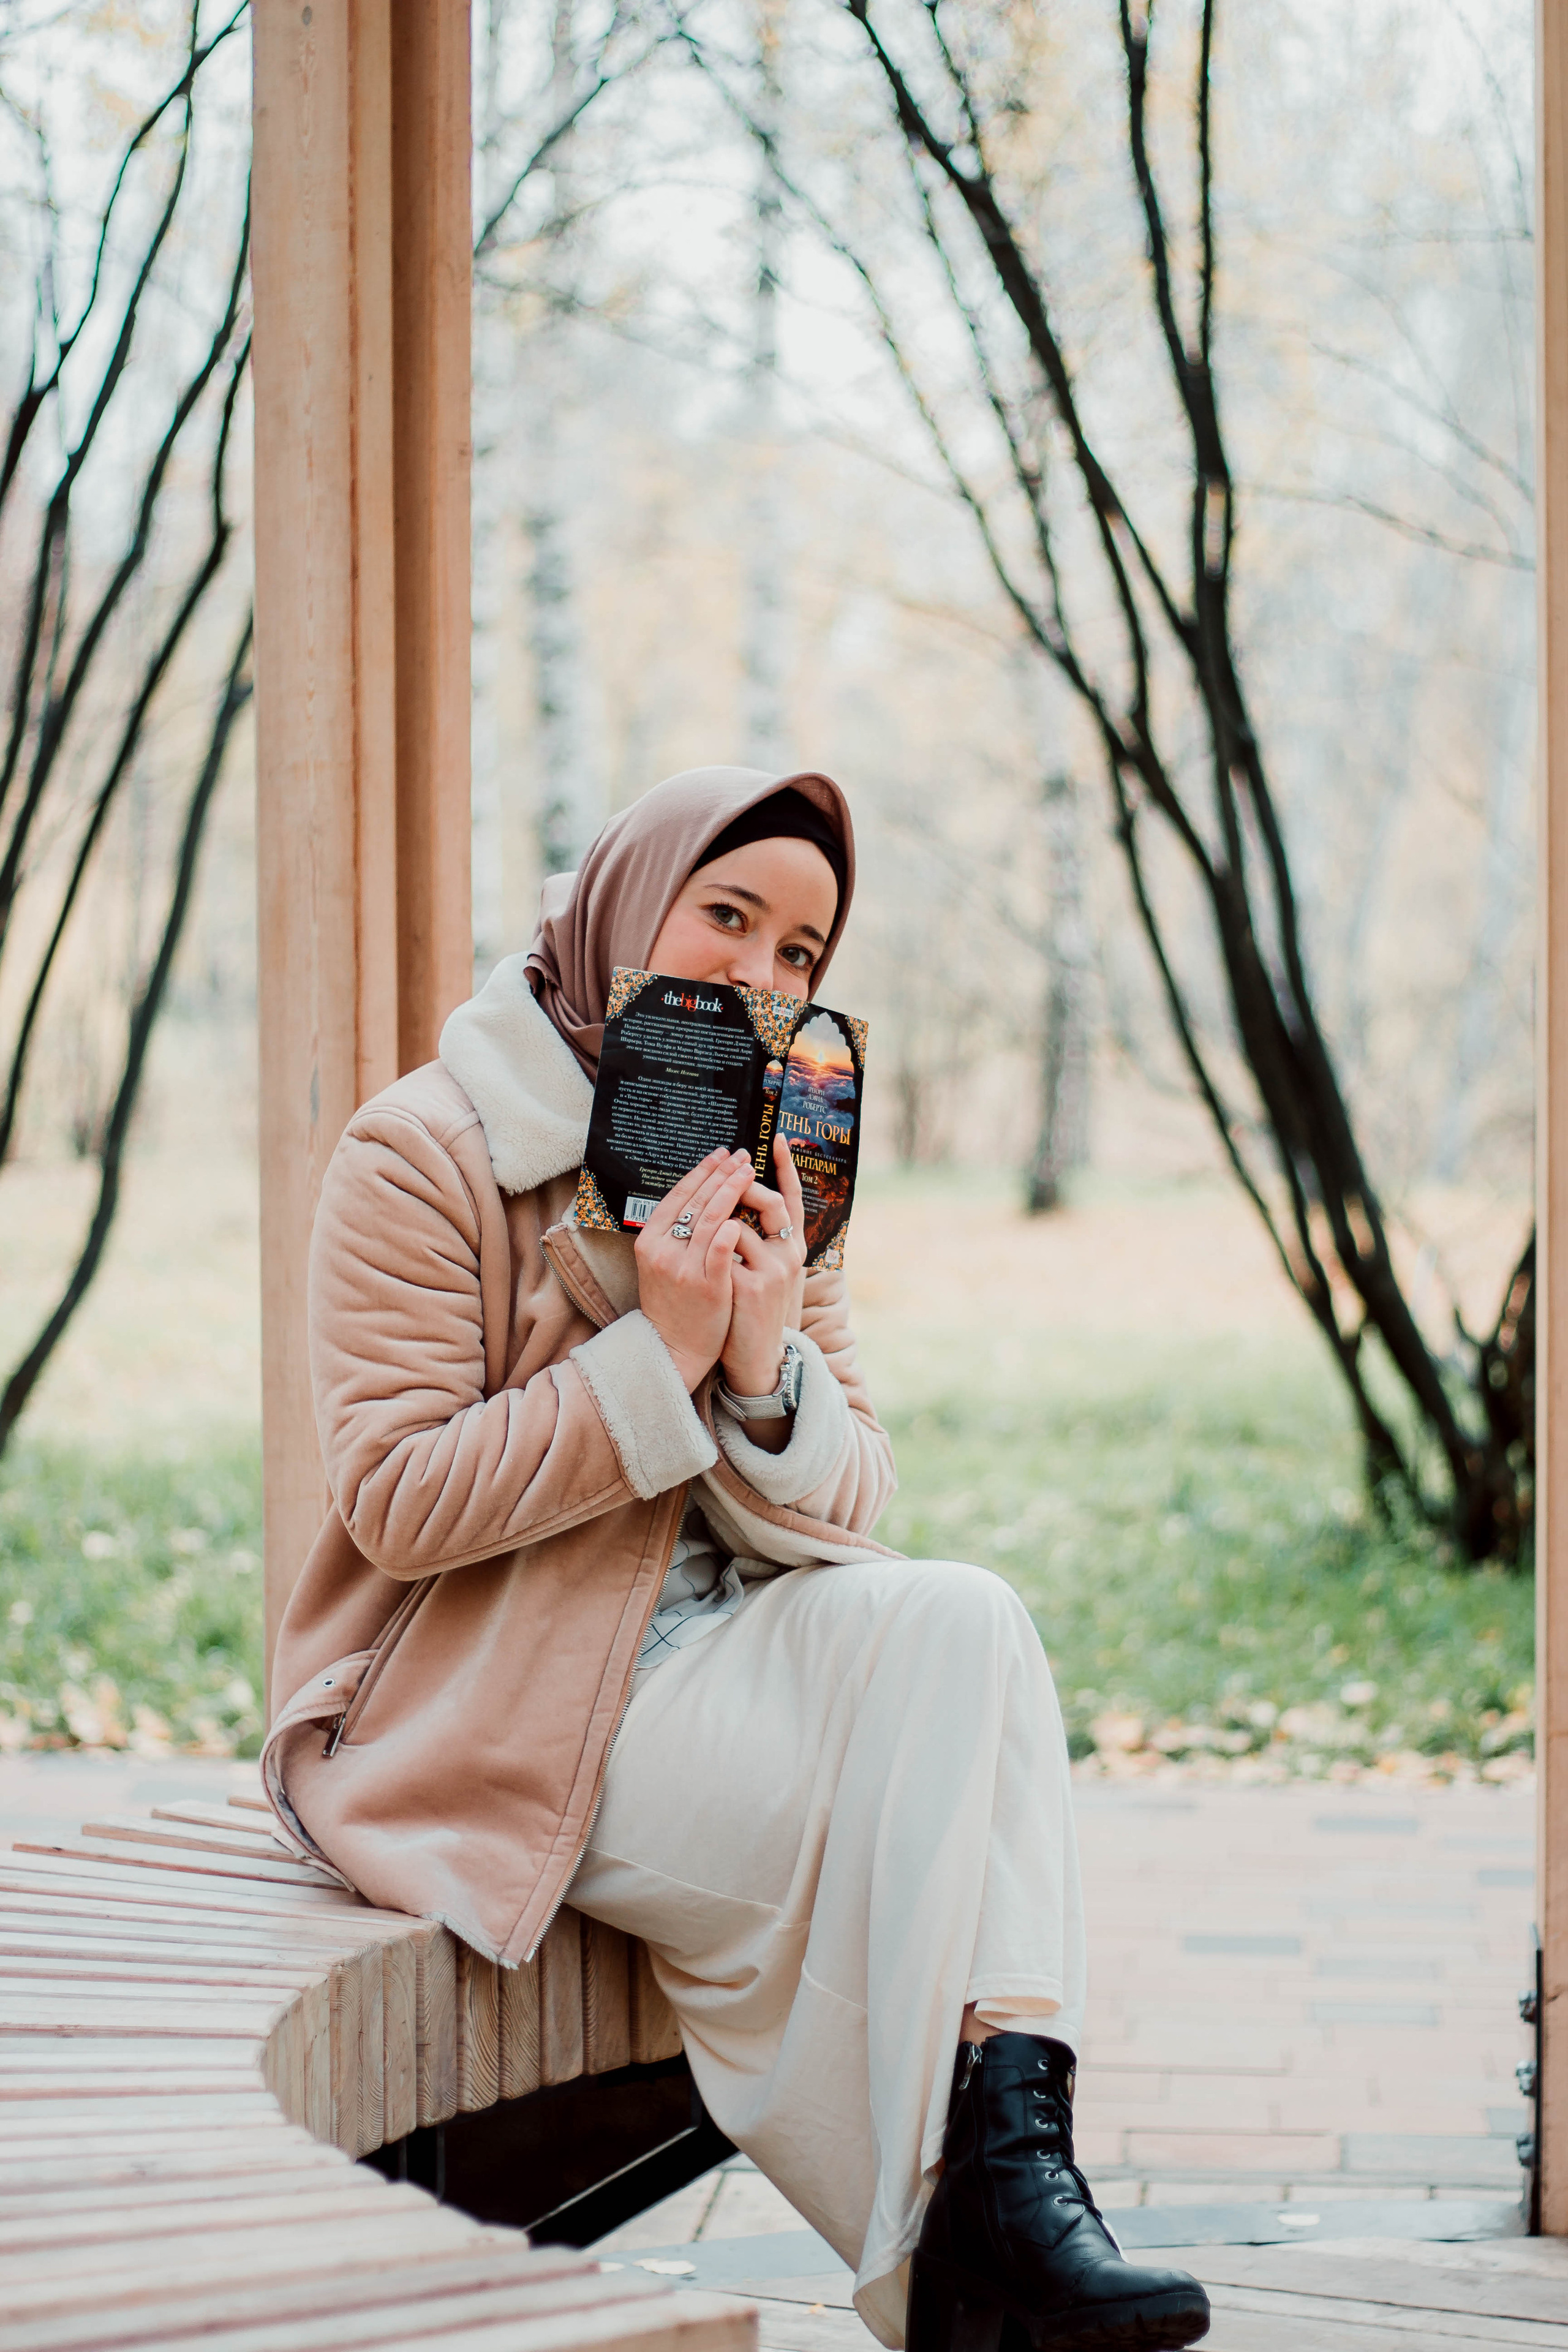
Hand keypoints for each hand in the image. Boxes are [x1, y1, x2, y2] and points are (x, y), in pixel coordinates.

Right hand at [635, 1149, 754, 1390]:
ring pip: (711, 1220)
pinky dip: (731, 1231)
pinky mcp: (707, 1286)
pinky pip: (720, 1252)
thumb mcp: (660, 1263)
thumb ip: (674, 1232)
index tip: (721, 1154)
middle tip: (743, 1155)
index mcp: (649, 1240)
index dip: (702, 1172)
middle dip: (722, 1174)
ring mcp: (684, 1269)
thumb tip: (697, 1195)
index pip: (678, 1196)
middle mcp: (663, 1251)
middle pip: (696, 1202)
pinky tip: (742, 1215)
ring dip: (732, 1191)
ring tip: (750, 1172)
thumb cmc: (671, 1302)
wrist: (672, 1347)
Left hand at [720, 1133, 808, 1399]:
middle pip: (770, 1201)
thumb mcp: (756, 1270)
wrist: (754, 1358)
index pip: (793, 1198)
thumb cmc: (749, 1311)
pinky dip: (709, 1252)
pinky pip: (723, 1252)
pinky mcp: (754, 1288)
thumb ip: (749, 1239)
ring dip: (716, 1224)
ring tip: (703, 1230)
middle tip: (724, 1169)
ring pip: (738, 1225)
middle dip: (740, 1185)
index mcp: (790, 1247)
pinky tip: (699, 1260)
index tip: (775, 1136)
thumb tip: (728, 1205)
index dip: (787, 1167)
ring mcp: (774, 1271)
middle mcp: (789, 1255)